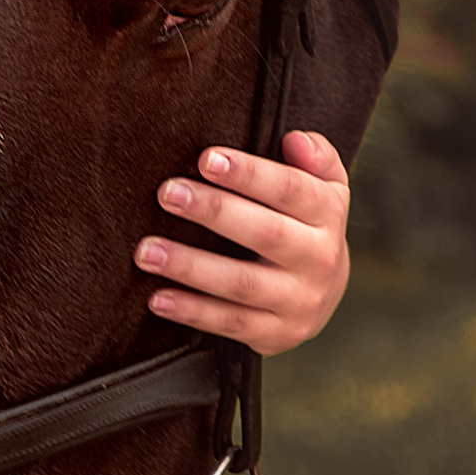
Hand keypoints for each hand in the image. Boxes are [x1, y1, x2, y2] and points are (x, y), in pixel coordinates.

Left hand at [133, 129, 349, 353]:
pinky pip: (230, 323)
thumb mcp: (325, 187)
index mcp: (328, 215)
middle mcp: (320, 259)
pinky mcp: (277, 334)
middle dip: (214, 212)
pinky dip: (192, 311)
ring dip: (190, 266)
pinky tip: (158, 297)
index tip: (207, 159)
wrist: (324, 292)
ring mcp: (299, 301)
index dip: (250, 174)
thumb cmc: (307, 224)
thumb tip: (295, 140)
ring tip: (147, 251)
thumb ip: (316, 157)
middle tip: (167, 193)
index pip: (291, 190)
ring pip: (241, 284)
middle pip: (265, 233)